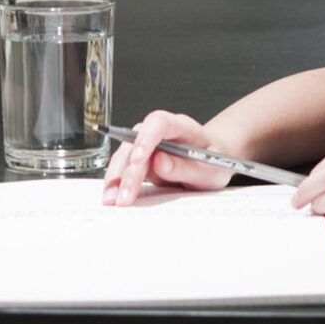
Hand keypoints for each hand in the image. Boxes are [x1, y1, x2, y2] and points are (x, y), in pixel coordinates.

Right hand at [104, 108, 232, 204]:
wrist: (211, 164)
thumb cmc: (212, 162)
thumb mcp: (210, 169)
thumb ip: (186, 167)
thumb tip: (160, 162)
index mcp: (181, 126)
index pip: (159, 122)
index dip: (146, 138)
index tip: (138, 159)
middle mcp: (159, 132)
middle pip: (136, 143)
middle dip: (129, 172)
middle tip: (126, 197)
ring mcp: (146, 145)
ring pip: (124, 156)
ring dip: (116, 179)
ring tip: (113, 200)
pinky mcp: (138, 160)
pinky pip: (123, 168)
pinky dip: (116, 183)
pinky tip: (111, 196)